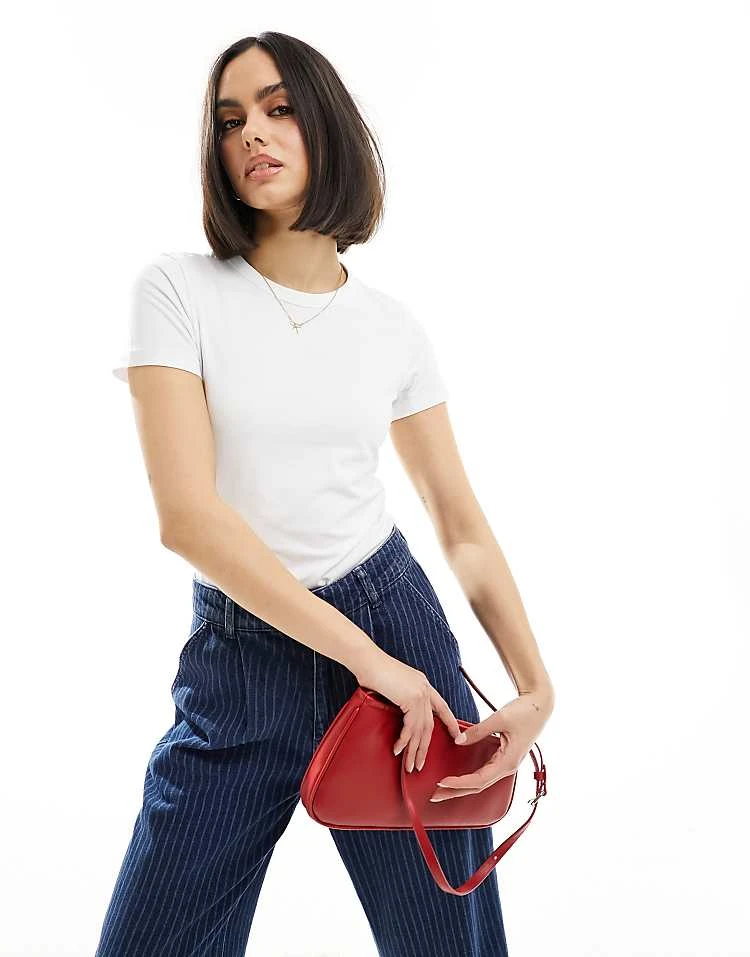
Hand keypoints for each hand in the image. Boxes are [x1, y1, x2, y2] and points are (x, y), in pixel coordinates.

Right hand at [352, 647, 465, 772]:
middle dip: (425, 747)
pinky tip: (398, 750)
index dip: (450, 723)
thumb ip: (401, 697)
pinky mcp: (412, 699)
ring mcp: (420, 694)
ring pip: (421, 730)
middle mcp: (425, 689)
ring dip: (415, 750)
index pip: (442, 707)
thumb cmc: (373, 670)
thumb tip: (399, 713)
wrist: (367, 659)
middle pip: (430, 725)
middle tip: (421, 764)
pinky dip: (404, 741)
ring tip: (410, 766)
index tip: (457, 736)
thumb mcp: (393, 684)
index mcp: (423, 684)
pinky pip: (410, 727)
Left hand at [429, 687, 553, 802]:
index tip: (442, 783)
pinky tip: (459, 777)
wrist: (540, 704)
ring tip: (443, 789)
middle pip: (478, 786)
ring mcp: (506, 762)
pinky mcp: (504, 756)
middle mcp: (507, 766)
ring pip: (481, 781)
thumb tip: (458, 741)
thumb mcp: (499, 719)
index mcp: (508, 762)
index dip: (459, 784)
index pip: (479, 780)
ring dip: (462, 786)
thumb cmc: (525, 711)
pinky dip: (470, 776)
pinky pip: (485, 771)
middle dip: (456, 792)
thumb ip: (478, 731)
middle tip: (435, 795)